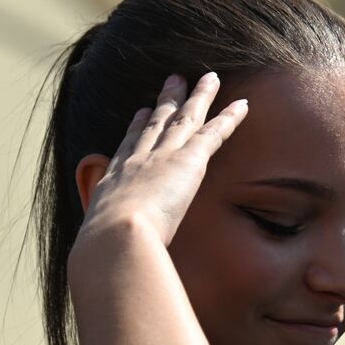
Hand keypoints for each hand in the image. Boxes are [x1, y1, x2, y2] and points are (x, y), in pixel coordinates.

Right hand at [76, 72, 248, 246]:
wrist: (114, 237)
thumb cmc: (104, 251)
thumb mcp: (101, 246)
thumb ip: (108, 248)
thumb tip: (102, 266)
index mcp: (115, 181)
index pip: (128, 148)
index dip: (137, 128)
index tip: (142, 113)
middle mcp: (137, 160)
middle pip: (156, 124)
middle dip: (166, 102)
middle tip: (173, 81)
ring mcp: (162, 157)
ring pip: (186, 119)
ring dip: (199, 97)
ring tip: (209, 78)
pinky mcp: (188, 161)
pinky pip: (214, 133)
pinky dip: (230, 118)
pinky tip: (243, 104)